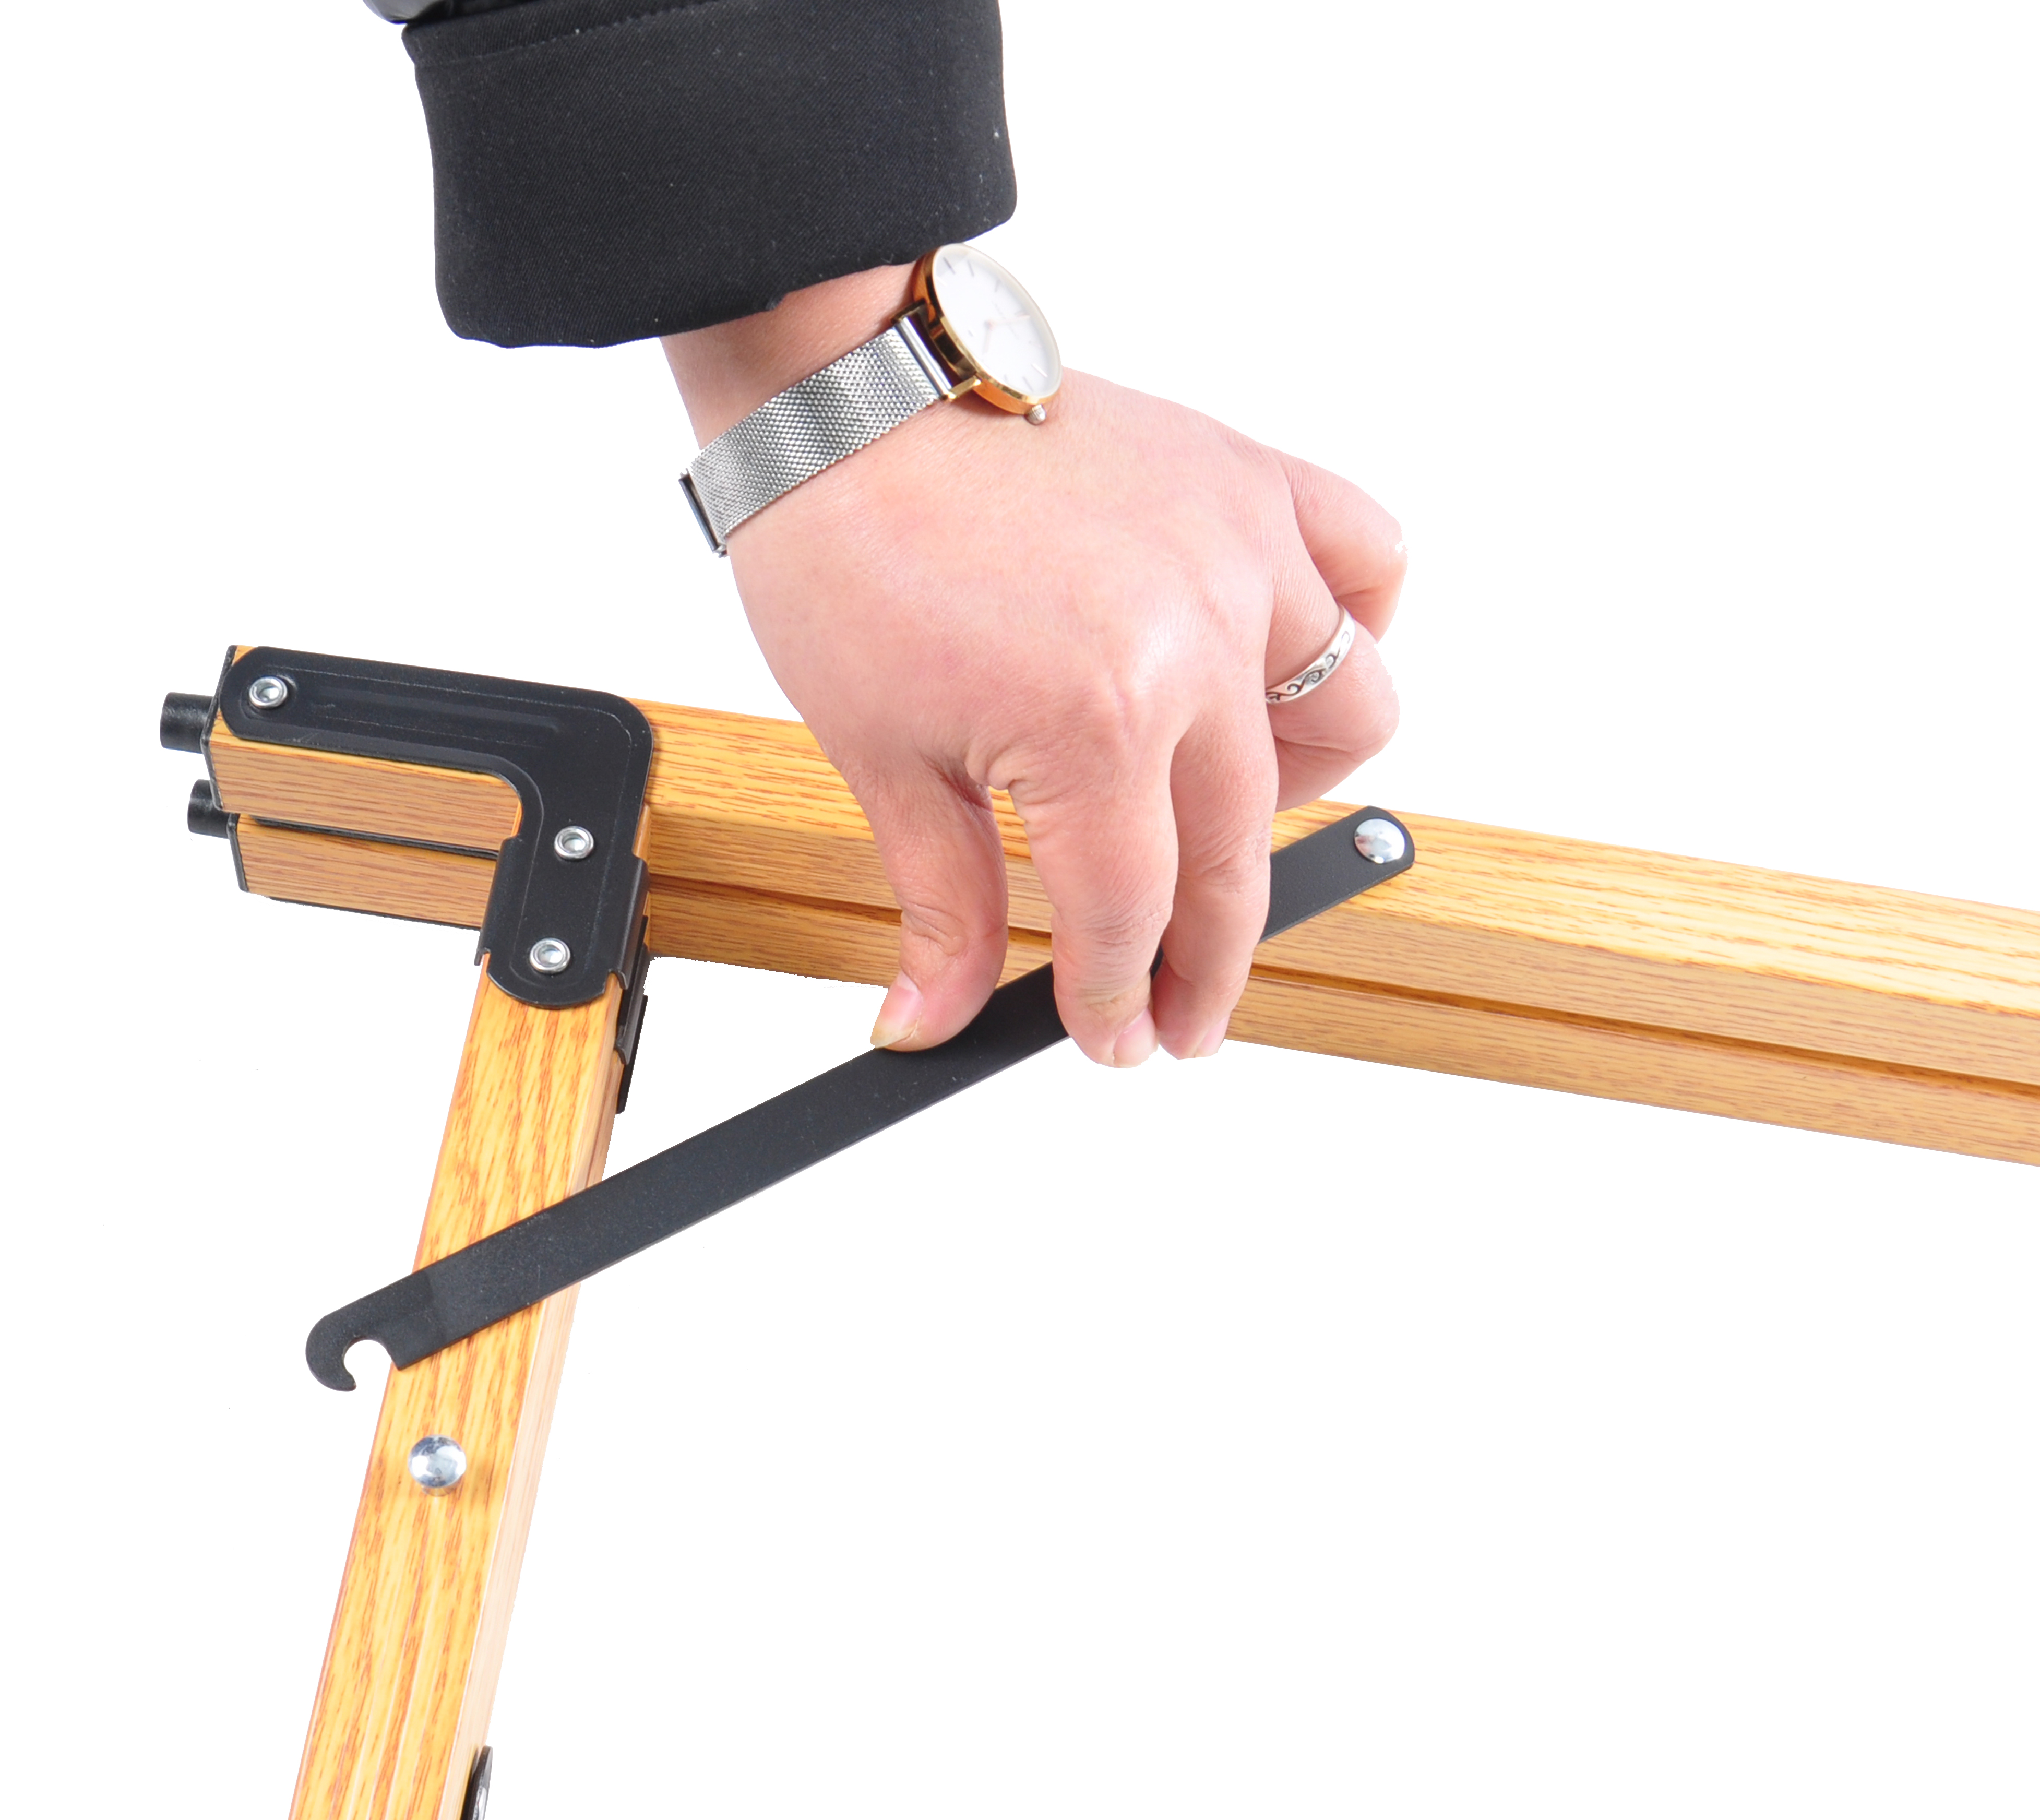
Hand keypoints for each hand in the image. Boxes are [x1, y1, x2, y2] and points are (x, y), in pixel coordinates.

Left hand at [665, 267, 1405, 1063]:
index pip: (1135, 910)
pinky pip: (1366, 554)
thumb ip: (941, 903)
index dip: (1123, 995)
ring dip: (1303, 792)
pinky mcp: (1247, 479)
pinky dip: (1353, 619)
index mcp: (1097, 720)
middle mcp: (1194, 641)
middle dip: (1213, 957)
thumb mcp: (881, 759)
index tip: (1118, 1037)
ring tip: (1230, 823)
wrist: (841, 395)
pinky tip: (1287, 661)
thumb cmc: (848, 549)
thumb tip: (931, 1019)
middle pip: (1238, 850)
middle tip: (1184, 1010)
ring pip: (1350, 710)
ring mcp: (1238, 553)